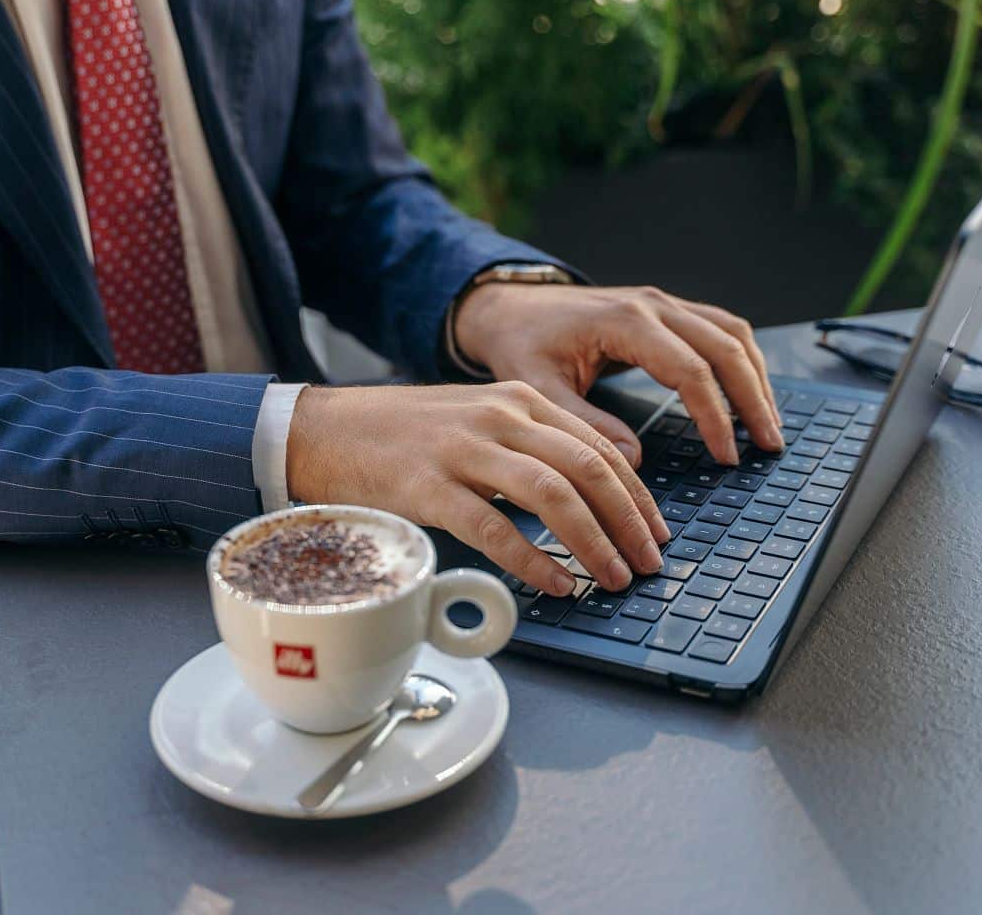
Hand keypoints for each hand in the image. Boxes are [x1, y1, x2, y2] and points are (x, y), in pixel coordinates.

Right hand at [286, 382, 670, 595]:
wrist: (325, 430)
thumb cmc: (403, 436)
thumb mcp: (477, 423)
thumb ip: (529, 447)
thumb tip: (588, 500)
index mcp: (518, 399)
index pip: (599, 446)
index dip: (637, 495)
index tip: (655, 532)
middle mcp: (499, 417)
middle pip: (588, 468)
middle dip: (629, 522)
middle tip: (649, 563)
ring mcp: (463, 450)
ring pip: (552, 494)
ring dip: (593, 542)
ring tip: (613, 578)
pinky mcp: (428, 486)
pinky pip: (494, 526)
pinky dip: (533, 558)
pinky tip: (556, 582)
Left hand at [453, 283, 783, 465]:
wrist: (509, 306)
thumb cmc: (521, 344)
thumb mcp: (538, 389)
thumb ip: (584, 424)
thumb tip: (633, 461)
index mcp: (624, 321)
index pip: (691, 370)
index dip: (716, 416)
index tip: (727, 456)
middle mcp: (652, 304)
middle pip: (725, 348)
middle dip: (753, 399)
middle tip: (769, 446)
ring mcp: (662, 302)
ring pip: (731, 333)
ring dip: (756, 378)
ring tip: (769, 425)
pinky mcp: (665, 309)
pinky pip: (719, 328)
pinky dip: (741, 361)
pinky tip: (749, 393)